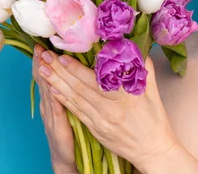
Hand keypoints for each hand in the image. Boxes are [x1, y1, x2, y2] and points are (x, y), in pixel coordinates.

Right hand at [32, 44, 76, 173]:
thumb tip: (72, 69)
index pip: (45, 75)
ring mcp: (51, 115)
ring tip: (42, 60)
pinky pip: (56, 109)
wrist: (65, 156)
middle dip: (40, 63)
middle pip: (43, 79)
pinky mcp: (58, 126)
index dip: (42, 60)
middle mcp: (48, 104)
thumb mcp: (67, 105)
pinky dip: (54, 97)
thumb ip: (68, 89)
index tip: (41, 44)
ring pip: (47, 91)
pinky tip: (53, 88)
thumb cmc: (69, 130)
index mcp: (51, 98)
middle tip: (38, 46)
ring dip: (45, 75)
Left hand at [36, 47, 178, 170]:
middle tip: (45, 58)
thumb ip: (144, 68)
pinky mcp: (97, 130)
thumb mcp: (153, 92)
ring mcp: (101, 120)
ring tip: (42, 71)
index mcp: (124, 96)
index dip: (76, 68)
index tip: (62, 56)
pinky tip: (53, 91)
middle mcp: (110, 108)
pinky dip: (64, 101)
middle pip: (79, 87)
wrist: (153, 150)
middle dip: (59, 71)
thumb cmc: (155, 120)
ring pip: (74, 99)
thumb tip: (136, 47)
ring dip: (56, 84)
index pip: (94, 79)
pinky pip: (77, 113)